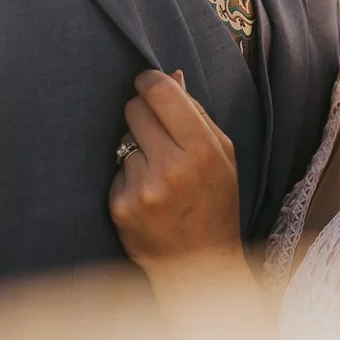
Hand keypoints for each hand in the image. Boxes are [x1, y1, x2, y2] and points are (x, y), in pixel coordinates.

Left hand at [107, 70, 243, 282]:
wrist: (198, 264)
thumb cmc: (216, 202)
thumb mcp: (223, 154)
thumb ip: (197, 113)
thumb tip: (172, 76)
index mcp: (201, 149)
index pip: (160, 92)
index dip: (149, 80)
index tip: (147, 82)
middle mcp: (170, 167)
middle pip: (134, 109)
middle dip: (141, 111)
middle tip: (155, 130)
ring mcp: (141, 188)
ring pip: (123, 140)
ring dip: (136, 149)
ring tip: (159, 175)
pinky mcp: (119, 206)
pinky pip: (116, 170)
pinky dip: (128, 177)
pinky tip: (147, 195)